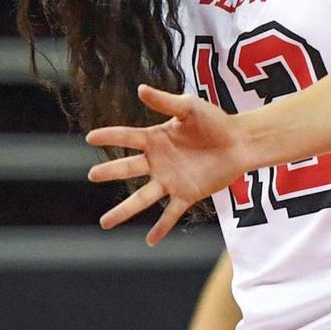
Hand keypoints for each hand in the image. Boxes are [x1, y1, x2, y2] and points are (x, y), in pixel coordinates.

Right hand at [88, 84, 251, 244]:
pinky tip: (150, 240)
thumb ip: (165, 102)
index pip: (127, 137)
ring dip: (124, 211)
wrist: (240, 142)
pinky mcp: (187, 194)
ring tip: (104, 223)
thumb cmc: (216, 122)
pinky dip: (161, 227)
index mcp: (156, 139)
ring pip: (142, 198)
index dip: (109, 136)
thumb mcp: (190, 108)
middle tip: (92, 175)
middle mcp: (159, 161)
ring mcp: (171, 180)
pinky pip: (171, 213)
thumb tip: (140, 89)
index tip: (90, 138)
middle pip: (128, 169)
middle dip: (110, 172)